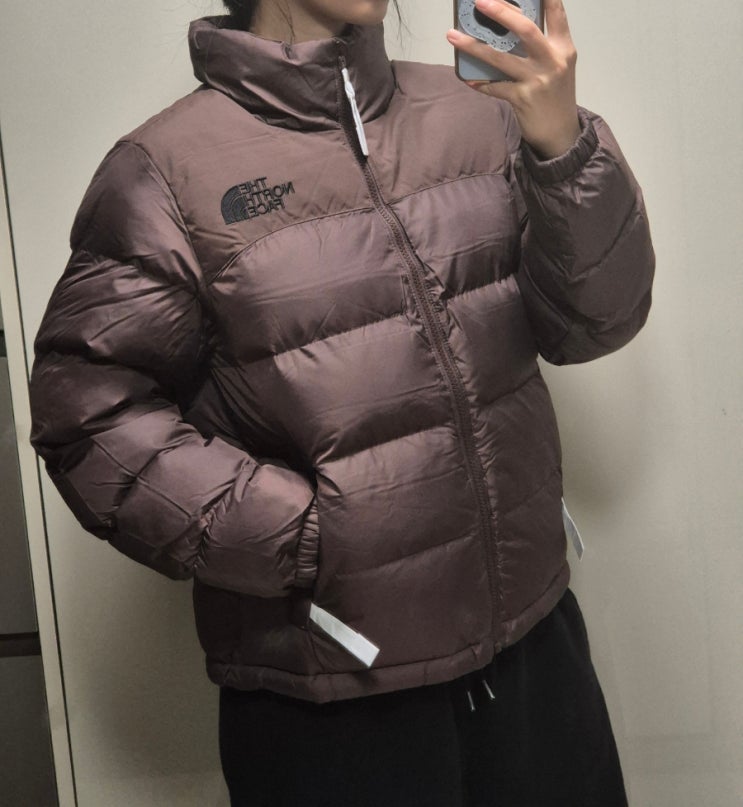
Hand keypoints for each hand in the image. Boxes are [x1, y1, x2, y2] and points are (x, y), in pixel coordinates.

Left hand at [447, 0, 580, 158]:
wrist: (561, 133)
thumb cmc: (555, 95)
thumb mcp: (557, 66)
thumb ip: (542, 45)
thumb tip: (509, 27)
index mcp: (563, 47)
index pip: (556, 13)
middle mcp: (552, 60)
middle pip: (525, 29)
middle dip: (501, 12)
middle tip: (480, 0)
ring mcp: (536, 80)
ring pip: (501, 58)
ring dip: (473, 46)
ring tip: (452, 36)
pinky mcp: (522, 99)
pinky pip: (495, 87)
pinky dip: (480, 83)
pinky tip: (467, 79)